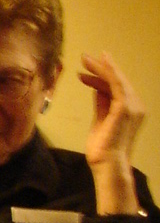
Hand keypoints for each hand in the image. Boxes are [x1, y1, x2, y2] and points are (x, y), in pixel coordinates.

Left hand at [80, 51, 144, 214]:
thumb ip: (102, 104)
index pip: (116, 88)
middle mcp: (136, 107)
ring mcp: (133, 107)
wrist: (107, 164)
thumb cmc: (103, 149)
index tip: (87, 69)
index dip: (102, 77)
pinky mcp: (125, 108)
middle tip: (85, 57)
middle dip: (102, 68)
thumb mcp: (100, 120)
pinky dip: (108, 72)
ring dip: (101, 68)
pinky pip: (116, 85)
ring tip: (85, 59)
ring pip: (117, 80)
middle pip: (118, 81)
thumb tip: (98, 89)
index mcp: (130, 111)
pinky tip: (98, 64)